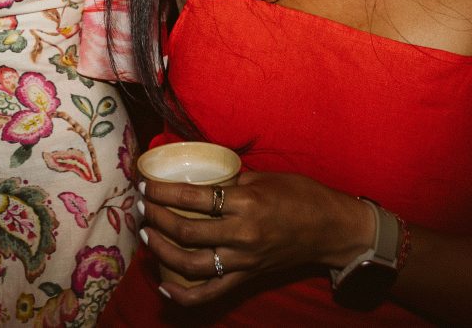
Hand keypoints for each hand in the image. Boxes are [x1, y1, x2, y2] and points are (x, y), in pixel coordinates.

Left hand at [137, 170, 368, 306]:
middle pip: (186, 231)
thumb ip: (228, 180)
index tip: (145, 183)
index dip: (163, 191)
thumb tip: (196, 176)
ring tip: (146, 233)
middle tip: (140, 205)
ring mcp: (244, 260)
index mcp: (245, 203)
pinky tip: (164, 286)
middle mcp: (242, 235)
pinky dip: (185, 295)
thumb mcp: (262, 177)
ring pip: (191, 264)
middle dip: (156, 217)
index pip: (192, 198)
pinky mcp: (247, 277)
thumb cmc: (299, 194)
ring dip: (162, 250)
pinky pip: (211, 292)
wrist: (331, 229)